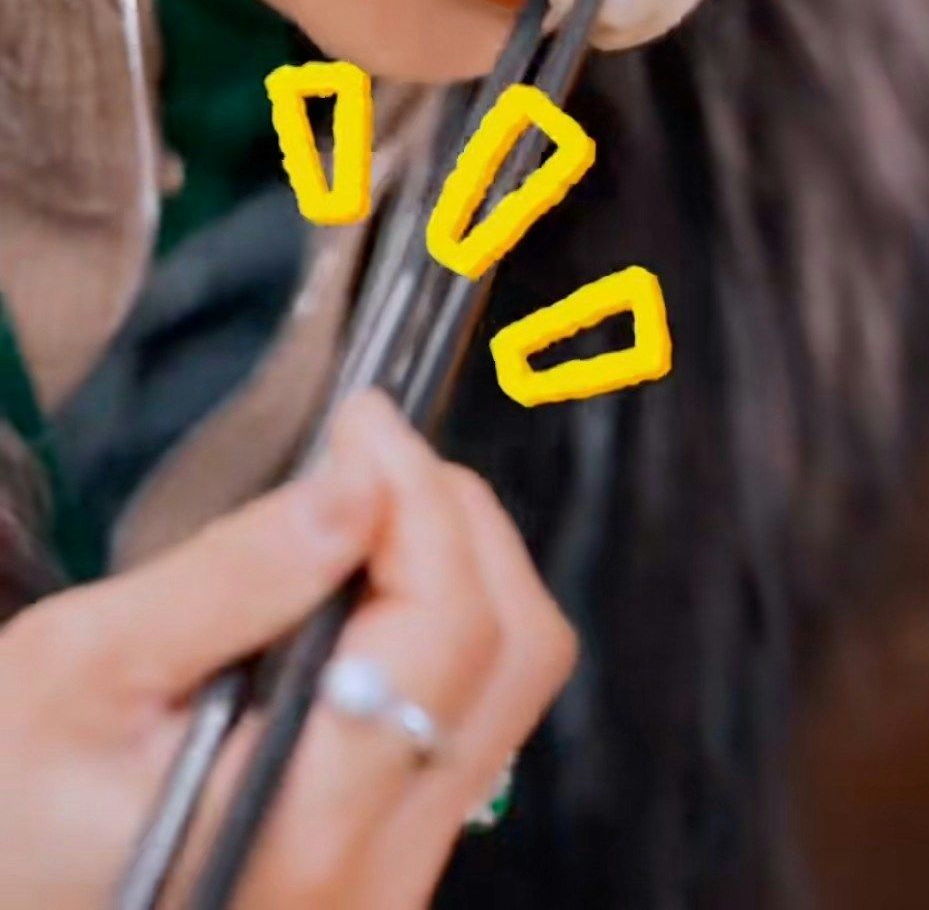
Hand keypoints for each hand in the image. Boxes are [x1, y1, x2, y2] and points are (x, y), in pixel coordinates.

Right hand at [0, 390, 576, 907]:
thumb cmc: (9, 808)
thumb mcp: (81, 671)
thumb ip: (231, 577)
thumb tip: (359, 483)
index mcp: (305, 822)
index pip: (450, 627)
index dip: (422, 495)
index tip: (364, 422)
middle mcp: (379, 870)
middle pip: (518, 652)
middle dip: (459, 518)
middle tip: (372, 452)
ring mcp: (395, 879)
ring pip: (512, 687)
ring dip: (464, 566)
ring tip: (370, 505)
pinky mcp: (386, 867)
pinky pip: (469, 725)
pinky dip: (444, 628)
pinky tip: (363, 588)